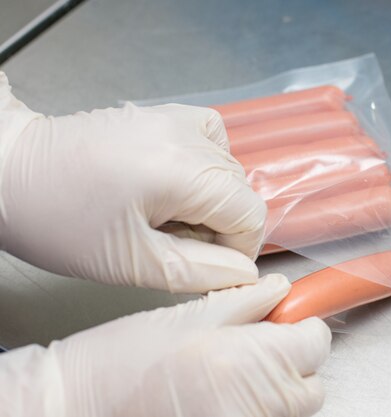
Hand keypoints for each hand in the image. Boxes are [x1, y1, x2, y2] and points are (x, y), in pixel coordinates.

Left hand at [0, 72, 265, 292]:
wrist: (12, 170)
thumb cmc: (57, 219)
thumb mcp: (132, 262)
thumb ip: (199, 272)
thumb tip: (244, 274)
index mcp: (181, 170)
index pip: (251, 214)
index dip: (238, 249)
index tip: (207, 264)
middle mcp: (186, 134)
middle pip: (241, 191)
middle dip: (220, 226)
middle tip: (173, 242)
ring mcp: (176, 118)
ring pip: (229, 169)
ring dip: (211, 200)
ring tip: (167, 214)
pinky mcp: (165, 114)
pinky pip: (212, 142)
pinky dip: (206, 169)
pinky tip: (177, 184)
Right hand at [0, 274, 331, 416]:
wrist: (81, 408)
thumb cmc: (121, 362)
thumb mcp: (189, 314)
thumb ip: (246, 302)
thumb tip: (281, 290)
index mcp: (248, 362)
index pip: (316, 342)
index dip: (302, 326)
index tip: (286, 320)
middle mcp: (256, 407)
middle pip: (311, 382)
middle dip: (293, 360)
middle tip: (257, 344)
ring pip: (292, 408)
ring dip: (277, 388)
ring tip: (232, 372)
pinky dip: (257, 408)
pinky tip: (223, 394)